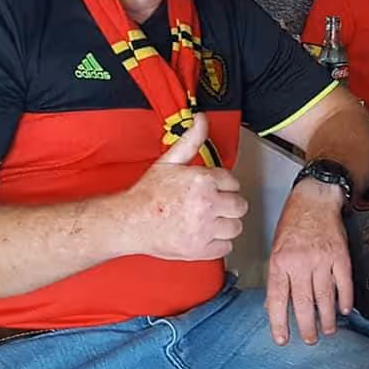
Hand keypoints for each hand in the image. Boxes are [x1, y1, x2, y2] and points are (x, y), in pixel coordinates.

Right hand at [122, 113, 247, 260]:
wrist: (129, 221)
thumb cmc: (147, 194)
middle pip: (240, 205)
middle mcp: (207, 204)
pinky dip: (218, 243)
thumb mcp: (169, 161)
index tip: (213, 189)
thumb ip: (191, 140)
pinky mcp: (200, 249)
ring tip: (209, 220)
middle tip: (212, 205)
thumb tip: (202, 119)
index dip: (223, 185)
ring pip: (236, 227)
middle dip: (228, 204)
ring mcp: (204, 228)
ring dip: (225, 224)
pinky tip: (206, 235)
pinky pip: (226, 247)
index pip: (233, 182)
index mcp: (202, 181)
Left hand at [265, 178, 351, 345]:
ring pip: (325, 297)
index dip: (279, 323)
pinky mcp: (340, 256)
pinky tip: (344, 310)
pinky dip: (345, 299)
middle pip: (303, 303)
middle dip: (306, 326)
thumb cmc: (293, 222)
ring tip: (327, 330)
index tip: (282, 338)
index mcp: (280, 262)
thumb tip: (274, 305)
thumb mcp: (276, 248)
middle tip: (309, 339)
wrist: (315, 199)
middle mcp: (300, 262)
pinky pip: (343, 283)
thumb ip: (277, 276)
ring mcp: (322, 260)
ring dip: (327, 318)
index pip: (278, 300)